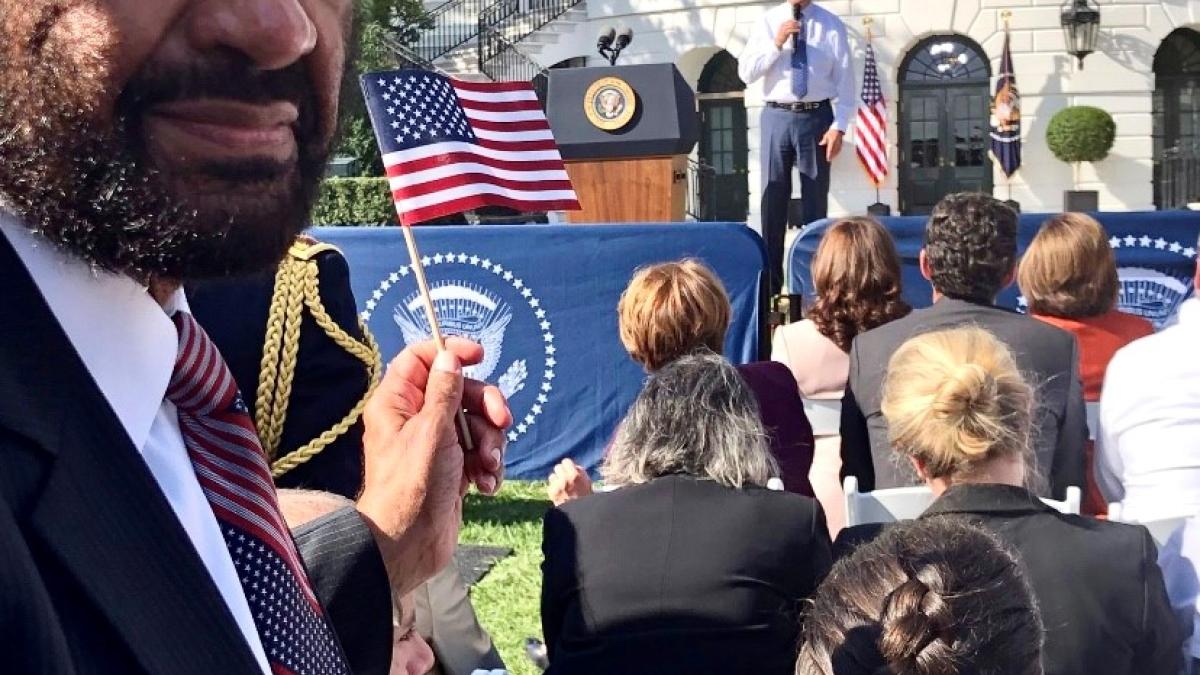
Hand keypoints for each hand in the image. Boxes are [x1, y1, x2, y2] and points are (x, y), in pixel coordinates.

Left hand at [356, 337, 511, 594]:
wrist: (409, 544)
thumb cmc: (411, 486)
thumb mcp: (431, 431)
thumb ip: (444, 391)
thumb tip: (449, 357)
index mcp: (398, 403)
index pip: (421, 359)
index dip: (450, 352)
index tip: (479, 355)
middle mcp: (416, 419)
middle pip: (460, 390)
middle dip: (486, 406)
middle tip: (501, 421)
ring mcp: (437, 445)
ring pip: (476, 423)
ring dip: (491, 442)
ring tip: (488, 465)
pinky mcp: (453, 468)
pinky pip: (480, 452)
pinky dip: (488, 465)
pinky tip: (486, 484)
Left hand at [547, 459, 592, 505]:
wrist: (578, 511)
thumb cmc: (584, 494)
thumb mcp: (586, 480)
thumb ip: (579, 470)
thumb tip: (571, 465)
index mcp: (574, 474)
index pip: (565, 461)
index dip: (568, 466)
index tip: (570, 470)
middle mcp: (564, 478)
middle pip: (557, 467)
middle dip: (561, 472)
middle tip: (565, 478)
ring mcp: (556, 486)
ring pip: (552, 476)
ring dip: (556, 480)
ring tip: (562, 486)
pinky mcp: (551, 492)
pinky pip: (550, 485)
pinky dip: (554, 488)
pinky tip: (559, 493)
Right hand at [774, 19, 799, 49]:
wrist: (778, 41)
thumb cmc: (782, 36)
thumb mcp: (785, 30)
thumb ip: (788, 27)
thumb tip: (794, 25)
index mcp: (782, 24)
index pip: (789, 20)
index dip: (794, 21)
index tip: (798, 22)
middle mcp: (783, 26)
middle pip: (791, 22)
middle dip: (796, 23)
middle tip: (800, 24)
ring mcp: (783, 29)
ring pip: (791, 26)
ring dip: (796, 26)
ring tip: (799, 27)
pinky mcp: (785, 33)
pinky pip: (791, 30)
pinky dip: (795, 30)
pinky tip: (798, 30)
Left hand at [820, 128, 843, 161]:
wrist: (838, 129)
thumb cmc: (831, 132)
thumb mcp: (826, 136)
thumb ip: (824, 140)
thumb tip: (820, 144)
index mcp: (832, 141)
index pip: (830, 149)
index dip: (829, 154)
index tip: (828, 158)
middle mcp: (836, 143)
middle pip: (834, 151)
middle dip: (831, 156)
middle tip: (829, 160)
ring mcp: (839, 144)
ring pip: (837, 151)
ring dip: (834, 155)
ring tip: (831, 158)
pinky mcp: (841, 144)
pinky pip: (839, 149)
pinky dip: (837, 152)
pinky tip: (835, 155)